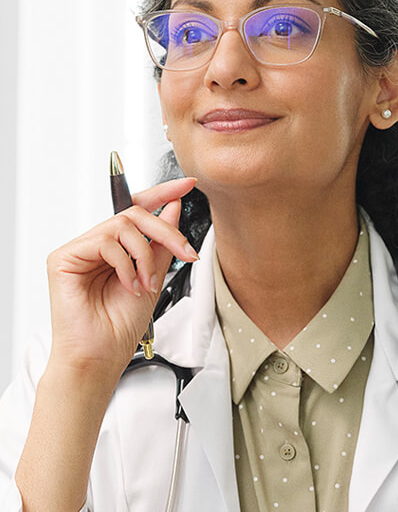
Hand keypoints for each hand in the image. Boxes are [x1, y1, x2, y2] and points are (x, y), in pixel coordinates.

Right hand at [46, 178, 197, 382]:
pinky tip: (128, 286)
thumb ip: (161, 243)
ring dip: (145, 254)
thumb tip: (173, 208)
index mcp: (116, 248)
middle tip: (185, 252)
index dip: (163, 193)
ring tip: (147, 283)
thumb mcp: (153, 278)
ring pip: (123, 224)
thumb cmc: (120, 327)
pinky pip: (105, 241)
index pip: (137, 210)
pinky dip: (126, 264)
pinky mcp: (64, 258)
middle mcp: (96, 245)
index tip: (188, 185)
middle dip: (166, 230)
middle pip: (134, 213)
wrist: (101, 358)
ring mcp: (79, 250)